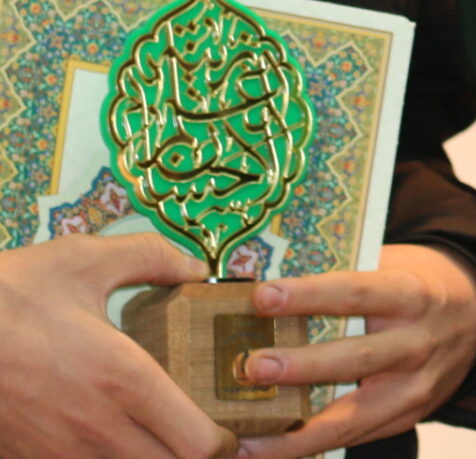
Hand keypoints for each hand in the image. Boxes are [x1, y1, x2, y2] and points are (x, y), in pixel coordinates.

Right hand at [0, 232, 234, 458]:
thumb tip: (198, 269)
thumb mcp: (84, 258)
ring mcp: (57, 454)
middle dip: (197, 458)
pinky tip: (110, 441)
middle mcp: (97, 429)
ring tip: (159, 437)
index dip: (227, 444)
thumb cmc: (8, 294)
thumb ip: (154, 258)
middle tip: (202, 434)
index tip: (232, 426)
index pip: (200, 445)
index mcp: (125, 380)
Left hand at [232, 244, 475, 458]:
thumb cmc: (419, 287)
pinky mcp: (406, 418)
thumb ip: (347, 275)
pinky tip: (263, 450)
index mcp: (415, 295)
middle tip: (252, 367)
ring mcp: (416, 388)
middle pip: (358, 358)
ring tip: (245, 436)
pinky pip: (352, 438)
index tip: (262, 296)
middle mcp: (419, 344)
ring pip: (353, 416)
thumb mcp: (396, 266)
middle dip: (303, 367)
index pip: (357, 293)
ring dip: (295, 430)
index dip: (310, 295)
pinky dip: (305, 447)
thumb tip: (268, 283)